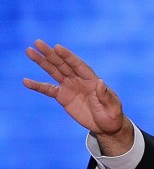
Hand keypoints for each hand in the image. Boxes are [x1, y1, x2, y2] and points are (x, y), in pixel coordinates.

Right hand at [23, 39, 133, 155]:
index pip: (78, 65)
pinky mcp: (63, 97)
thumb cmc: (112, 114)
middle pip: (63, 64)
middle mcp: (79, 79)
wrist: (106, 125)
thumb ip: (105, 95)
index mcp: (92, 79)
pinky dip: (37, 85)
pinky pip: (48, 89)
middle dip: (51, 54)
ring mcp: (70, 86)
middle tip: (38, 42)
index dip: (68, 56)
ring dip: (42, 62)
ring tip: (29, 51)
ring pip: (54, 72)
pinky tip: (26, 81)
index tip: (57, 47)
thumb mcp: (112, 106)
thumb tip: (100, 82)